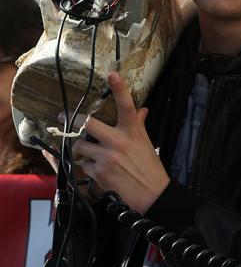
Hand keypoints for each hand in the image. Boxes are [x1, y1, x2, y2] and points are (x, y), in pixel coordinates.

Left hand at [68, 72, 168, 213]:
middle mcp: (119, 140)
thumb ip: (139, 124)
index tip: (112, 73)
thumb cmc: (150, 166)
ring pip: (80, 145)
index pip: (127, 105)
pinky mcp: (99, 171)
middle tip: (63, 116)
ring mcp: (107, 156)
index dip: (119, 88)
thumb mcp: (146, 142)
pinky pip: (84, 164)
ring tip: (87, 151)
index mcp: (133, 130)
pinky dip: (88, 167)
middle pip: (88, 123)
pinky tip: (99, 170)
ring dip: (80, 148)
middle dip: (72, 120)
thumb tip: (142, 109)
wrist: (151, 193)